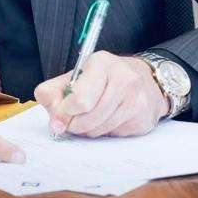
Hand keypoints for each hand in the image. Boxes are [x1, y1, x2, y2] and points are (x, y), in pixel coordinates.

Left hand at [35, 51, 167, 137]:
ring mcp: (137, 99)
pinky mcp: (143, 118)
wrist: (145, 81)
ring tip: (89, 119)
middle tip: (72, 120)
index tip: (61, 114)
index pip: (80, 99)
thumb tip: (55, 123)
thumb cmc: (103, 79)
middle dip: (75, 124)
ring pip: (101, 129)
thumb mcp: (73, 78)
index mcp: (101, 63)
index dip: (65, 112)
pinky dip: (105, 132)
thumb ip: (52, 94)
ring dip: (88, 130)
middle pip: (89, 117)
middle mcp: (123, 78)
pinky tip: (107, 120)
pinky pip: (114, 134)